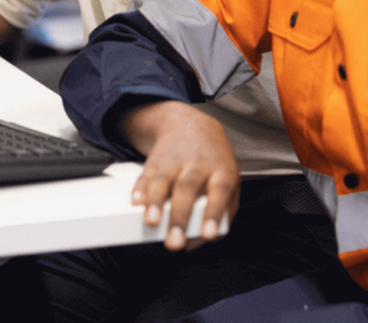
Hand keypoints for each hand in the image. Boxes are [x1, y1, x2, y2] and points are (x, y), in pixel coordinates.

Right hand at [123, 100, 239, 250]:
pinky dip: (139, 189)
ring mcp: (175, 162)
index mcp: (221, 171)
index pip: (220, 191)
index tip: (208, 234)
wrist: (192, 125)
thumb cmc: (214, 163)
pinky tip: (136, 201)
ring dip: (155, 202)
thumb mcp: (231, 183)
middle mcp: (197, 165)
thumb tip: (198, 241)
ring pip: (163, 180)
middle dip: (179, 217)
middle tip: (174, 241)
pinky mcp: (155, 161)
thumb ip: (222, 214)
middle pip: (188, 188)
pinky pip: (145, 175)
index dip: (214, 213)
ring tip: (151, 222)